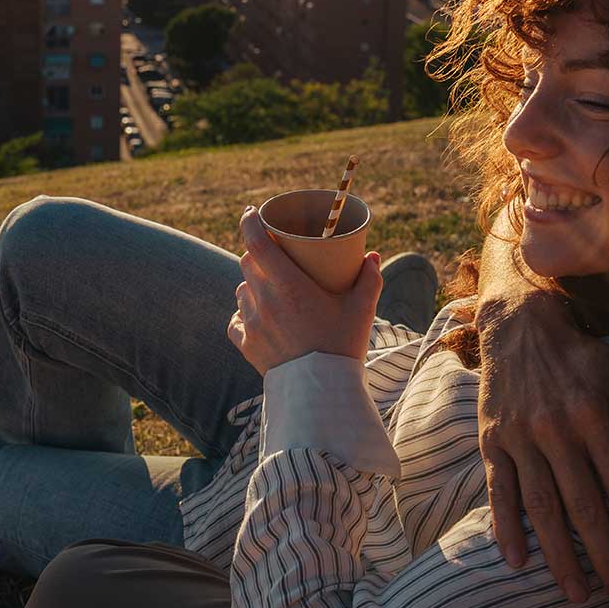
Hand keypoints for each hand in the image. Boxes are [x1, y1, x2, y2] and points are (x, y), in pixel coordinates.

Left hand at [226, 206, 381, 374]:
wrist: (322, 395)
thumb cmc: (343, 348)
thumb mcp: (362, 310)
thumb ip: (369, 280)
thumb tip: (372, 256)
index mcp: (289, 286)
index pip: (258, 243)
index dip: (250, 223)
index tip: (251, 212)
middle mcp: (264, 301)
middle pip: (248, 263)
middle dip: (258, 253)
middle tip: (274, 254)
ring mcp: (252, 323)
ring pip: (242, 290)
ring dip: (253, 284)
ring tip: (271, 288)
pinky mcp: (246, 344)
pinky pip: (236, 320)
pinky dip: (245, 314)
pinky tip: (259, 316)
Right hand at [474, 282, 608, 605]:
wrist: (517, 324)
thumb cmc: (583, 355)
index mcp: (594, 415)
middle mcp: (555, 429)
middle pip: (583, 508)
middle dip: (605, 560)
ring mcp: (520, 437)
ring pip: (541, 508)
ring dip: (560, 556)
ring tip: (578, 594)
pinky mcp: (492, 440)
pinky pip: (499, 490)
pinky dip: (505, 527)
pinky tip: (517, 561)